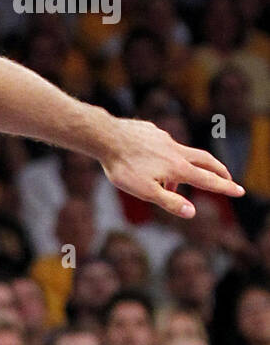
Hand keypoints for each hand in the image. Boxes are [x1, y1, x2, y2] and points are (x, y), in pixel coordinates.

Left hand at [98, 119, 242, 217]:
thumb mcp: (145, 191)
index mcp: (177, 168)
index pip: (208, 180)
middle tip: (227, 178)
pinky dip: (166, 155)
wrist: (105, 137)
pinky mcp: (151, 131)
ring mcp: (164, 139)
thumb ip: (170, 201)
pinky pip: (163, 145)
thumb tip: (193, 212)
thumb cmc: (123, 167)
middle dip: (219, 170)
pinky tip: (150, 161)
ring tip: (172, 183)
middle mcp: (176, 151)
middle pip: (206, 160)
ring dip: (187, 166)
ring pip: (183, 152)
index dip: (225, 187)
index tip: (240, 191)